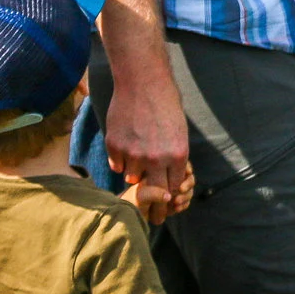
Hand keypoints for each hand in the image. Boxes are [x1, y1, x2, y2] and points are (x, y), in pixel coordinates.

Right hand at [107, 81, 192, 220]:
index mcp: (177, 155)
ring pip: (132, 177)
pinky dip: (120, 160)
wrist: (144, 82)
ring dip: (134, 171)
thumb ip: (173, 156)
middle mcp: (155, 158)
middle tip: (150, 210)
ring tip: (136, 156)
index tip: (164, 203)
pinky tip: (125, 145)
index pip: (173, 187)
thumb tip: (167, 177)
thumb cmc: (166, 104)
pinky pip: (116, 164)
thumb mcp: (179, 132)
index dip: (168, 195)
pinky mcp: (115, 146)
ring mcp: (133, 153)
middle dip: (153, 203)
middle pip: (153, 192)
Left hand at [122, 170, 192, 225]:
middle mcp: (168, 178)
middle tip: (181, 190)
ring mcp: (172, 190)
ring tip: (177, 203)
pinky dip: (184, 204)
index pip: (180, 164)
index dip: (185, 171)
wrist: (130, 214)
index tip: (180, 180)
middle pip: (188, 176)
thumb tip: (169, 196)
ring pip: (189, 189)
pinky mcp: (174, 201)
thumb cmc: (132, 201)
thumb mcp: (140, 195)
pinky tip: (177, 209)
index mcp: (161, 170)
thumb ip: (154, 193)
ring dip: (186, 196)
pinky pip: (186, 200)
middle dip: (187, 184)